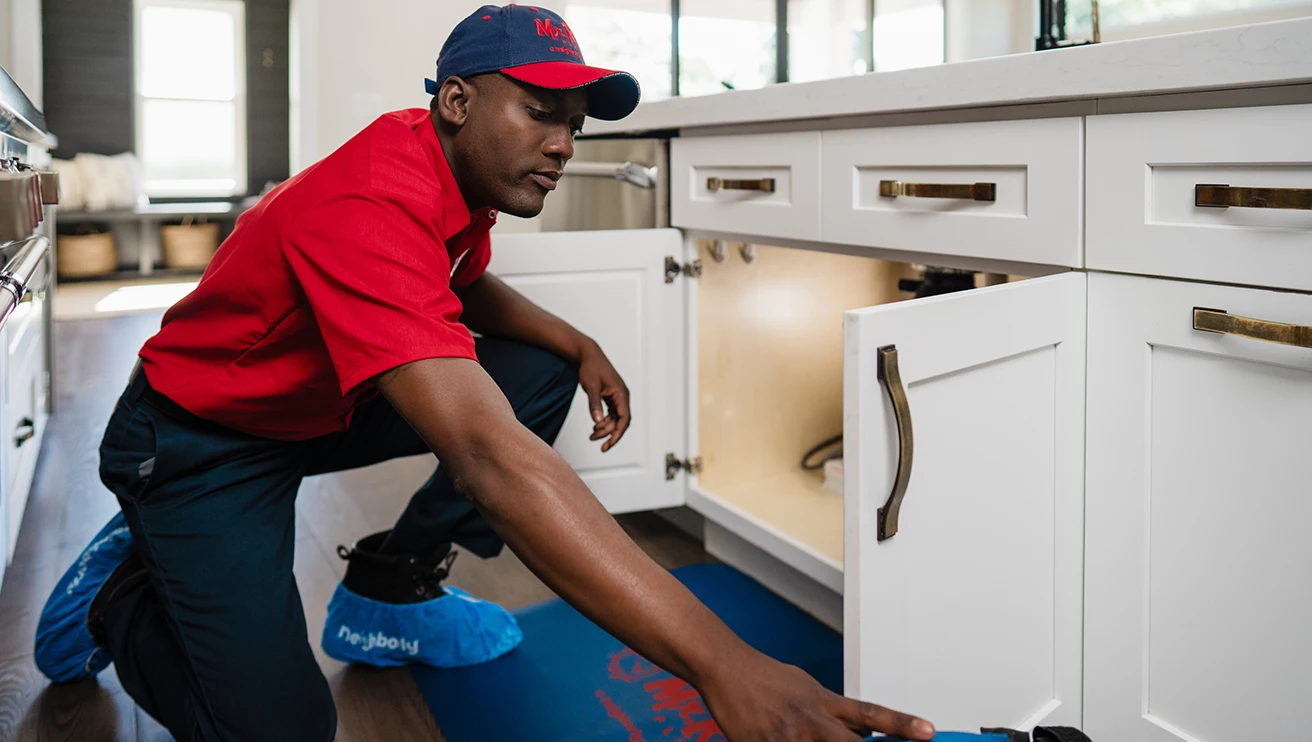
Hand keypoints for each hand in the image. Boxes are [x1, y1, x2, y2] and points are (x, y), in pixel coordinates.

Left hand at [576, 339, 630, 451]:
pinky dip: (603, 421)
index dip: (618, 433)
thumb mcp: (591, 387)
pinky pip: (610, 414)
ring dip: (605, 428)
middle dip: (609, 433)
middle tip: (595, 441)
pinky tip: (594, 427)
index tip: (608, 444)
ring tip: (591, 436)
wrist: (587, 355)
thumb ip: (594, 404)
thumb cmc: (590, 368)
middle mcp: (622, 396)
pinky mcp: (610, 397)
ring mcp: (617, 397)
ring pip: (615, 419)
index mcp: (621, 394)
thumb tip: (596, 422)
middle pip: (620, 421)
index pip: (624, 418)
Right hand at [701, 654, 934, 741]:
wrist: (726, 670)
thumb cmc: (766, 678)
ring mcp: (788, 739)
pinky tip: (784, 740)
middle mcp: (811, 722)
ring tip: (811, 737)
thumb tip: (862, 729)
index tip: (929, 732)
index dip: (902, 724)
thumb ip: (834, 711)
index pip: (872, 714)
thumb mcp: (807, 687)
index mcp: (824, 702)